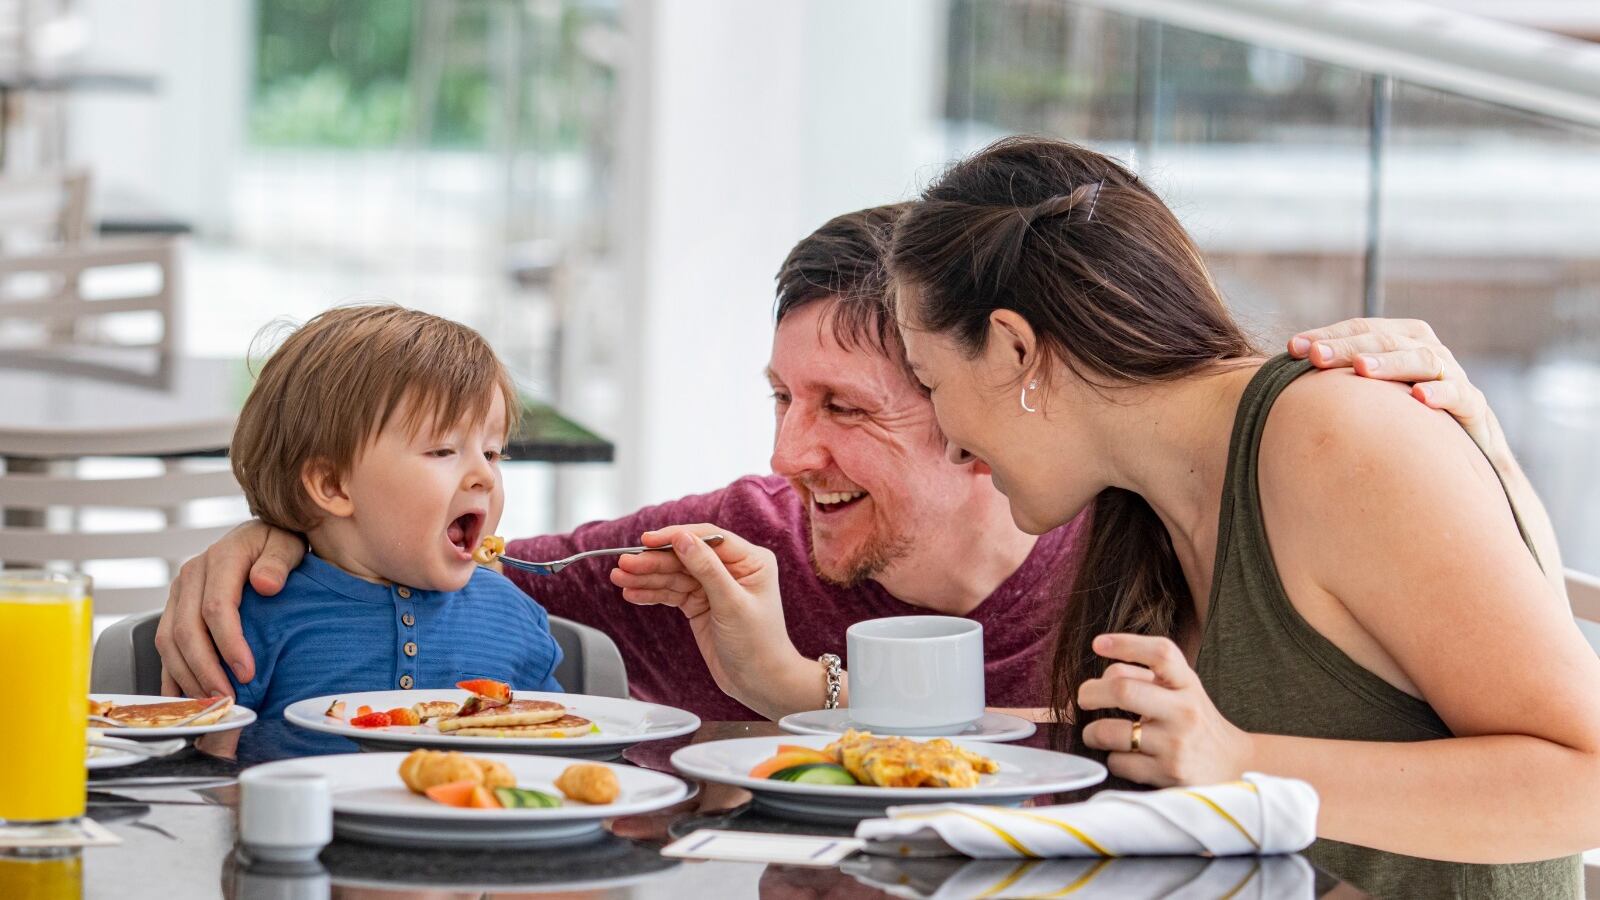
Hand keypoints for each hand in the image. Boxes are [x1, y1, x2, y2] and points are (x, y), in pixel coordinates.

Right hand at [155, 519, 304, 697]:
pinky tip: (184, 696)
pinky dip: (172, 674)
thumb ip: (279, 562)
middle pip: (187, 630)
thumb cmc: (279, 542)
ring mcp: (178, 593)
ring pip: (169, 642)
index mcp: (221, 558)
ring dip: (188, 676)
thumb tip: (266, 584)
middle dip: (206, 670)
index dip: (229, 643)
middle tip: (227, 698)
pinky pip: (164, 645)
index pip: (217, 607)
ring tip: (211, 702)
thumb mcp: (288, 544)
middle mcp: (191, 575)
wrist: (261, 536)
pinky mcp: (173, 608)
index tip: (247, 672)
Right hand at [609, 524, 811, 717]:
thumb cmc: (759, 645)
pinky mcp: (700, 605)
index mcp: (750, 561)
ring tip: (621, 578)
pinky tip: (633, 593)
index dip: (676, 537)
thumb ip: (706, 569)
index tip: (648, 540)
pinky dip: (652, 593)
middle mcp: (732, 570)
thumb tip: (683, 538)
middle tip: (625, 564)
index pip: (708, 539)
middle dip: (654, 561)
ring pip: (674, 575)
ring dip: (647, 577)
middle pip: (685, 557)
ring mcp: (714, 587)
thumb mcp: (732, 604)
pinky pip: (672, 593)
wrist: (760, 683)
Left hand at [1077, 634, 1253, 786]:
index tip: (1098, 644)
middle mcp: (1184, 711)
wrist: (1234, 767)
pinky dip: (1112, 758)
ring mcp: (1176, 744)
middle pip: (1123, 690)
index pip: (1160, 653)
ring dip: (1092, 732)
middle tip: (1083, 698)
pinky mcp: (1168, 774)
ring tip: (1095, 732)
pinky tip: (1124, 756)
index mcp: (1187, 684)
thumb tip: (1101, 676)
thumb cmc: (1196, 722)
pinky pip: (1119, 762)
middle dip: (1090, 692)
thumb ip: (1146, 677)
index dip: (1126, 643)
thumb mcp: (1182, 691)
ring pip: (1111, 731)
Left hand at [1287, 318, 1495, 449]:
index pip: (1361, 329)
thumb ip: (1339, 385)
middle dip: (1348, 347)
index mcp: (1401, 340)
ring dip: (1390, 362)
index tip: (1291, 348)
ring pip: (1422, 360)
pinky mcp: (1473, 407)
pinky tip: (1418, 398)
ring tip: (1361, 369)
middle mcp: (1427, 350)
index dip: (1327, 335)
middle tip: (1315, 356)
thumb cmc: (1407, 419)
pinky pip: (1460, 395)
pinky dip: (1440, 393)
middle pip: (1385, 340)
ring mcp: (1452, 376)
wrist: (1465, 455)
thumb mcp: (1373, 397)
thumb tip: (1276, 383)